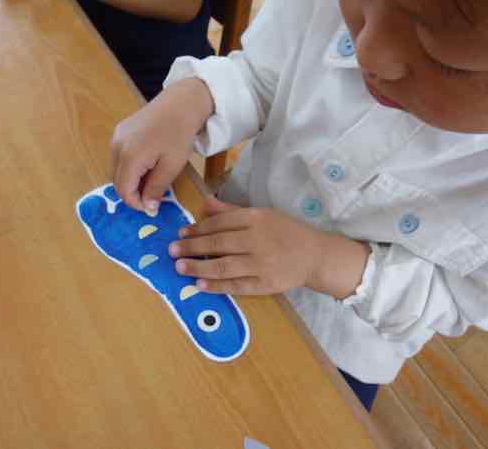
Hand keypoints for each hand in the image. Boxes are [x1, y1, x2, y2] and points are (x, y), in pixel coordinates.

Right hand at [110, 78, 213, 212]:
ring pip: (117, 170)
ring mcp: (116, 137)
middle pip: (117, 181)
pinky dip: (130, 168)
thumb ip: (156, 189)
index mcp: (129, 157)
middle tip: (153, 196)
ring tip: (152, 180)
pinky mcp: (120, 131)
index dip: (136, 203)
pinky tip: (147, 166)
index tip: (152, 207)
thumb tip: (147, 208)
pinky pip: (119, 157)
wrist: (180, 103)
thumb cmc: (179, 135)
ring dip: (131, 181)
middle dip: (133, 193)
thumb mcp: (172, 166)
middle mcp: (116, 147)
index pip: (123, 190)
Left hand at [168, 196, 370, 297]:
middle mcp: (258, 240)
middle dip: (192, 247)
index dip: (198, 228)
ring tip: (179, 267)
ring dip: (198, 266)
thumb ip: (231, 211)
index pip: (221, 223)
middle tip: (172, 251)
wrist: (315, 256)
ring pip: (224, 266)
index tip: (182, 233)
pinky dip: (217, 286)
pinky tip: (200, 284)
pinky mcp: (265, 285)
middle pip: (218, 243)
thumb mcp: (262, 214)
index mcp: (257, 219)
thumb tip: (204, 202)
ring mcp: (262, 264)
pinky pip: (236, 286)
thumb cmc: (286, 232)